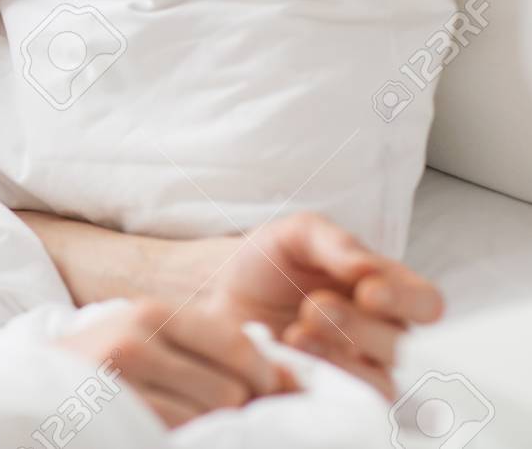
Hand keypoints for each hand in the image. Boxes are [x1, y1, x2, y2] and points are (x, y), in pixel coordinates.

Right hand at [54, 298, 292, 427]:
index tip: (256, 400)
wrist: (26, 399)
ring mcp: (121, 380)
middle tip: (213, 424)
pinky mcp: (116, 418)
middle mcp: (137, 338)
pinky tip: (154, 434)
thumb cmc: (99, 375)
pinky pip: (180, 438)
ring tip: (176, 428)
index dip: (263, 381)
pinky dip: (179, 441)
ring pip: (211, 421)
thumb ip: (209, 354)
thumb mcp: (147, 345)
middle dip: (235, 415)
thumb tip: (293, 382)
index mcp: (152, 313)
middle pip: (234, 390)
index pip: (241, 345)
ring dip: (209, 435)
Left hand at [208, 212, 443, 397]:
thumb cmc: (268, 264)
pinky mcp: (329, 401)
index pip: (426, 302)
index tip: (367, 290)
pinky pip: (344, 409)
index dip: (406, 300)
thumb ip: (335, 244)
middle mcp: (381, 337)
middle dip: (358, 326)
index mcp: (386, 292)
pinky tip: (286, 363)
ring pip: (379, 382)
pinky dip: (319, 386)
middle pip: (401, 344)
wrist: (218, 298)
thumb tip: (369, 268)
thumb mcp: (296, 235)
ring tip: (295, 334)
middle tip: (313, 307)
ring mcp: (358, 374)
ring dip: (340, 359)